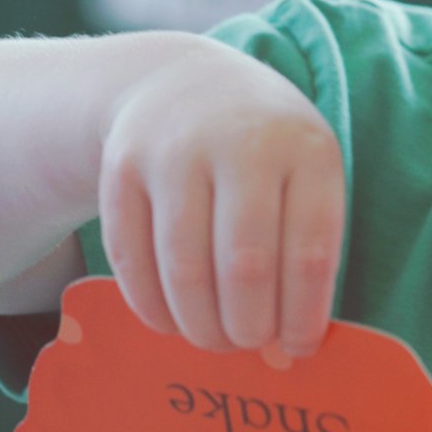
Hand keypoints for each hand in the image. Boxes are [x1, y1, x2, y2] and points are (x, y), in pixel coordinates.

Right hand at [97, 41, 344, 361]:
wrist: (185, 82)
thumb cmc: (264, 151)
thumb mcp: (303, 174)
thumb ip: (304, 249)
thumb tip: (288, 349)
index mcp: (306, 150)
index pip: (309, 253)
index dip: (303, 315)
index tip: (299, 348)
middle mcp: (242, 144)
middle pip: (245, 266)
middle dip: (248, 327)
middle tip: (249, 345)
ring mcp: (176, 152)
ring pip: (184, 267)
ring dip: (199, 324)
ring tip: (213, 339)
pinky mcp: (122, 168)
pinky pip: (132, 258)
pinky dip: (151, 306)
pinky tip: (170, 321)